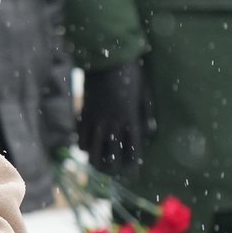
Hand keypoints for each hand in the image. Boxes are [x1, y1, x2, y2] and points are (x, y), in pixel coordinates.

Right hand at [79, 60, 151, 174]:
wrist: (106, 58)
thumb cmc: (131, 73)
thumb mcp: (144, 93)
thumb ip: (146, 114)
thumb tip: (150, 132)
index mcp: (131, 119)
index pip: (133, 150)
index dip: (133, 166)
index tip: (133, 174)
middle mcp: (112, 123)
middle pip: (110, 155)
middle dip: (113, 168)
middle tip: (114, 174)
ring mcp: (96, 119)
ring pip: (92, 149)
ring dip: (95, 160)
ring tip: (98, 166)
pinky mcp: (84, 113)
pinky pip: (81, 136)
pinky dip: (84, 145)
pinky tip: (87, 148)